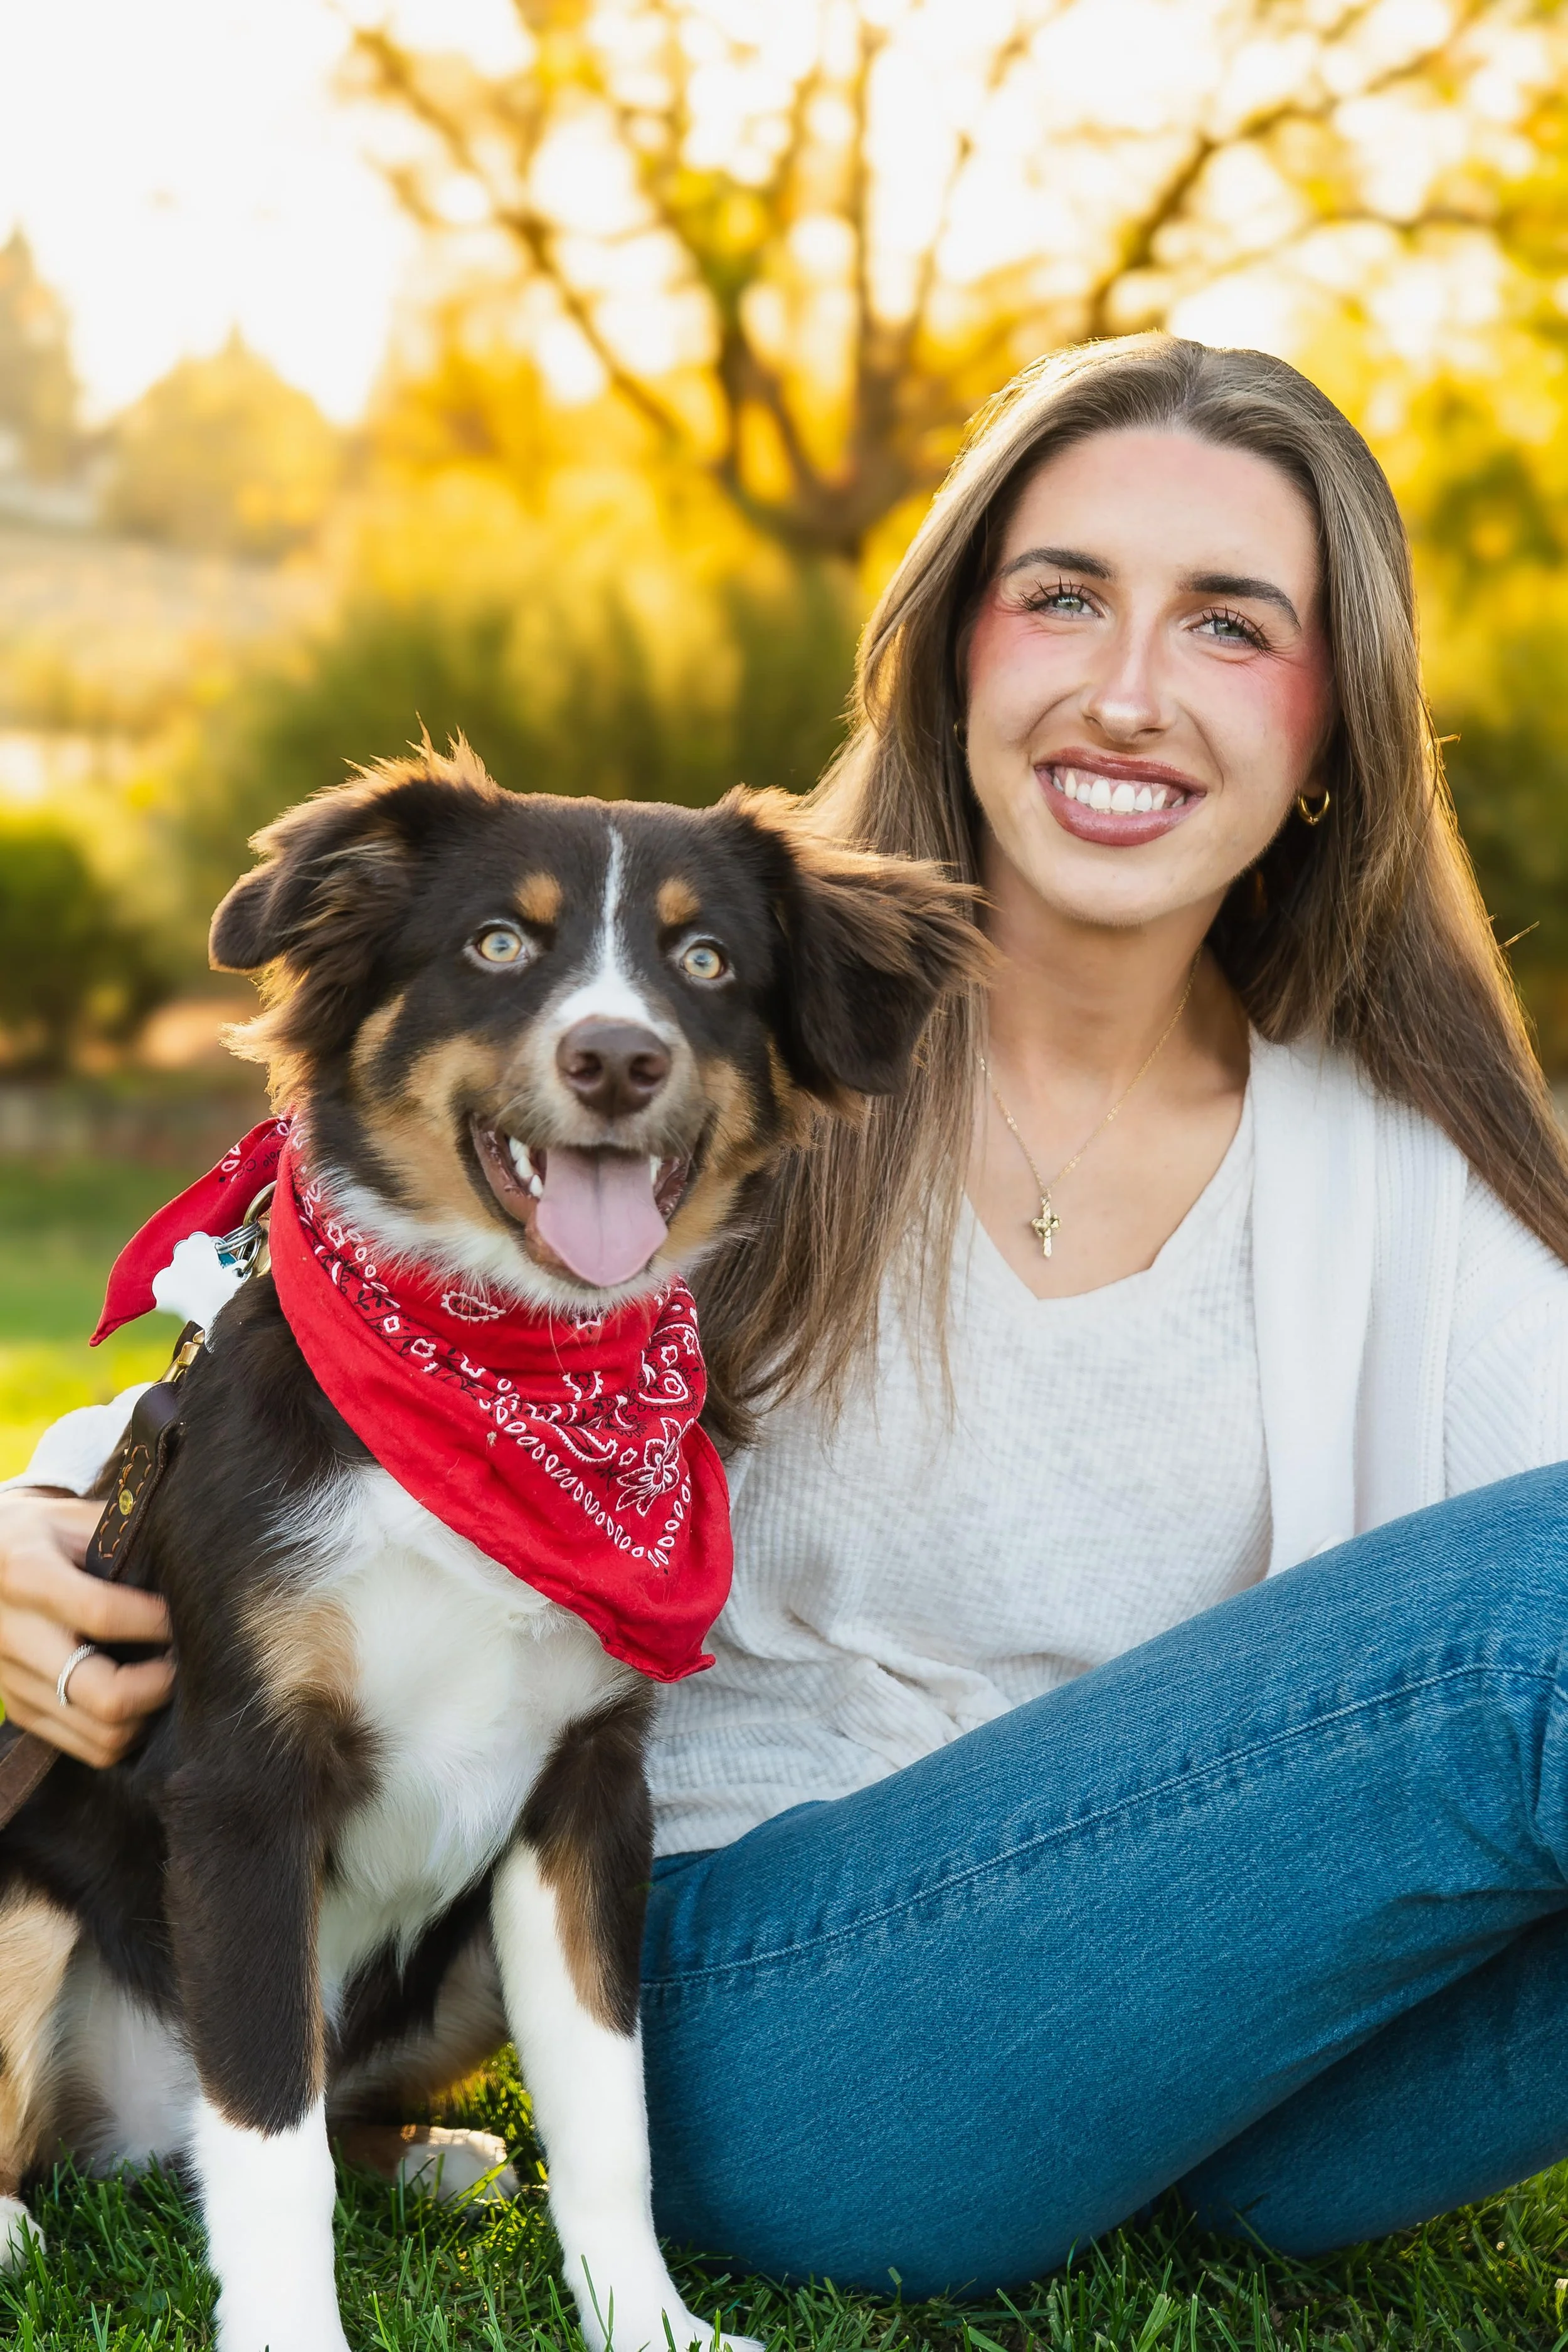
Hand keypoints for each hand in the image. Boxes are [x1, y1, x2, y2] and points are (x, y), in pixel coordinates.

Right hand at [0, 1490, 173, 1766]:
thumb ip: (126, 1544)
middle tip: (186, 1660)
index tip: (186, 1617)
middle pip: (104, 1694)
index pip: (102, 1614)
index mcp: (28, 1575)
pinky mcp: (19, 1711)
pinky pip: (87, 1747)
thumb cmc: (46, 1534)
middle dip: (162, 1685)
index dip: (156, 1623)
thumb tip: (192, 1577)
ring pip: (101, 1734)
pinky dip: (127, 1732)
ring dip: (149, 1714)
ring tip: (168, 1678)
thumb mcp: (77, 1518)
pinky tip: (143, 1699)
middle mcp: (13, 1635)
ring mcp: (12, 1681)